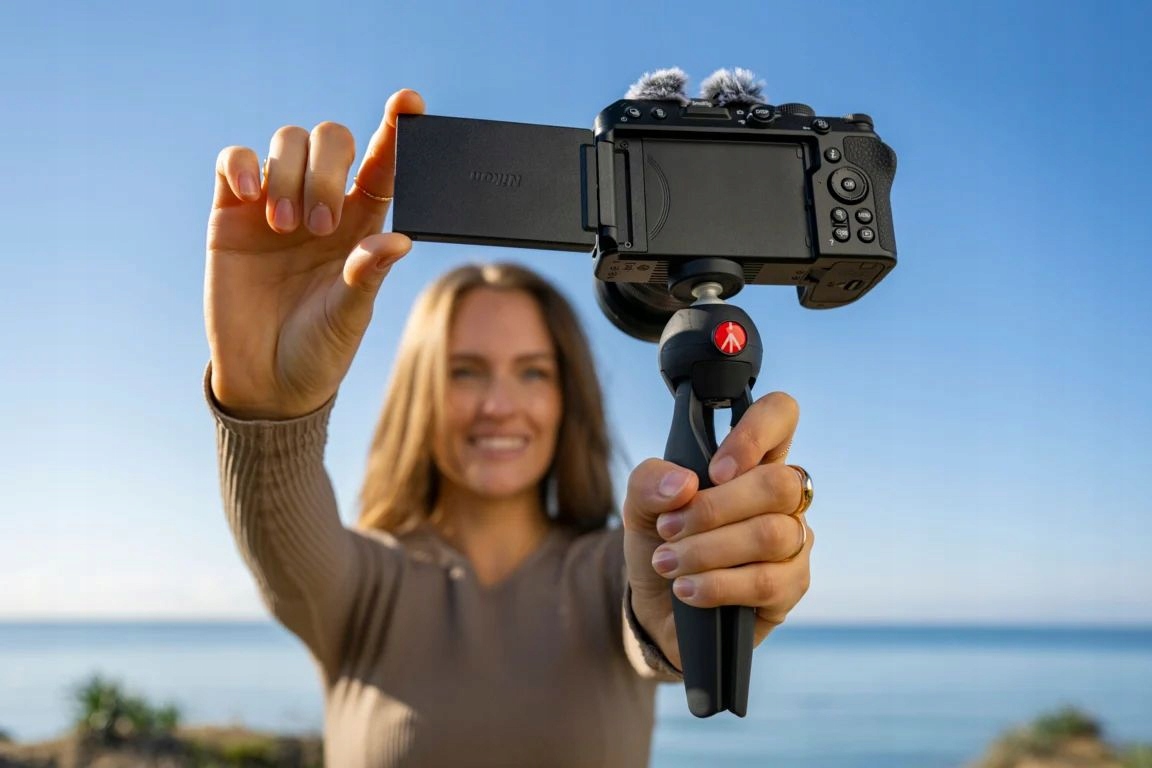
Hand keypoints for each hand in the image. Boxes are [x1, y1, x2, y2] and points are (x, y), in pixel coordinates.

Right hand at [205, 89, 424, 418]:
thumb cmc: (320, 348)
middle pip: (333, 140)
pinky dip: (243, 165)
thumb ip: (368, 276)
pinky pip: (235, 160)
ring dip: (291, 174)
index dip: (396, 127)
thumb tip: (399, 241)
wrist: (265, 378)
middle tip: (322, 226)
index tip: (408, 102)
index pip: (385, 162)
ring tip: (287, 227)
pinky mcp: (231, 212)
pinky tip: (251, 196)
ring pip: (288, 141)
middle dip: (330, 170)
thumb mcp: (350, 316)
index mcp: (364, 222)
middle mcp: (324, 202)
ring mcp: (276, 202)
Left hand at [622, 392, 811, 669]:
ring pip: (771, 535)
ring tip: (667, 562)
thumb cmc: (662, 542)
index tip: (714, 470)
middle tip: (668, 528)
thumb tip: (684, 484)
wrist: (659, 607)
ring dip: (707, 550)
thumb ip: (649, 481)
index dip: (756, 433)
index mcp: (752, 459)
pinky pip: (767, 581)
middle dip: (714, 509)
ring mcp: (794, 540)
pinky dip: (717, 585)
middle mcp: (783, 496)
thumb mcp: (639, 506)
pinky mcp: (791, 586)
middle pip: (779, 483)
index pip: (781, 415)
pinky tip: (687, 588)